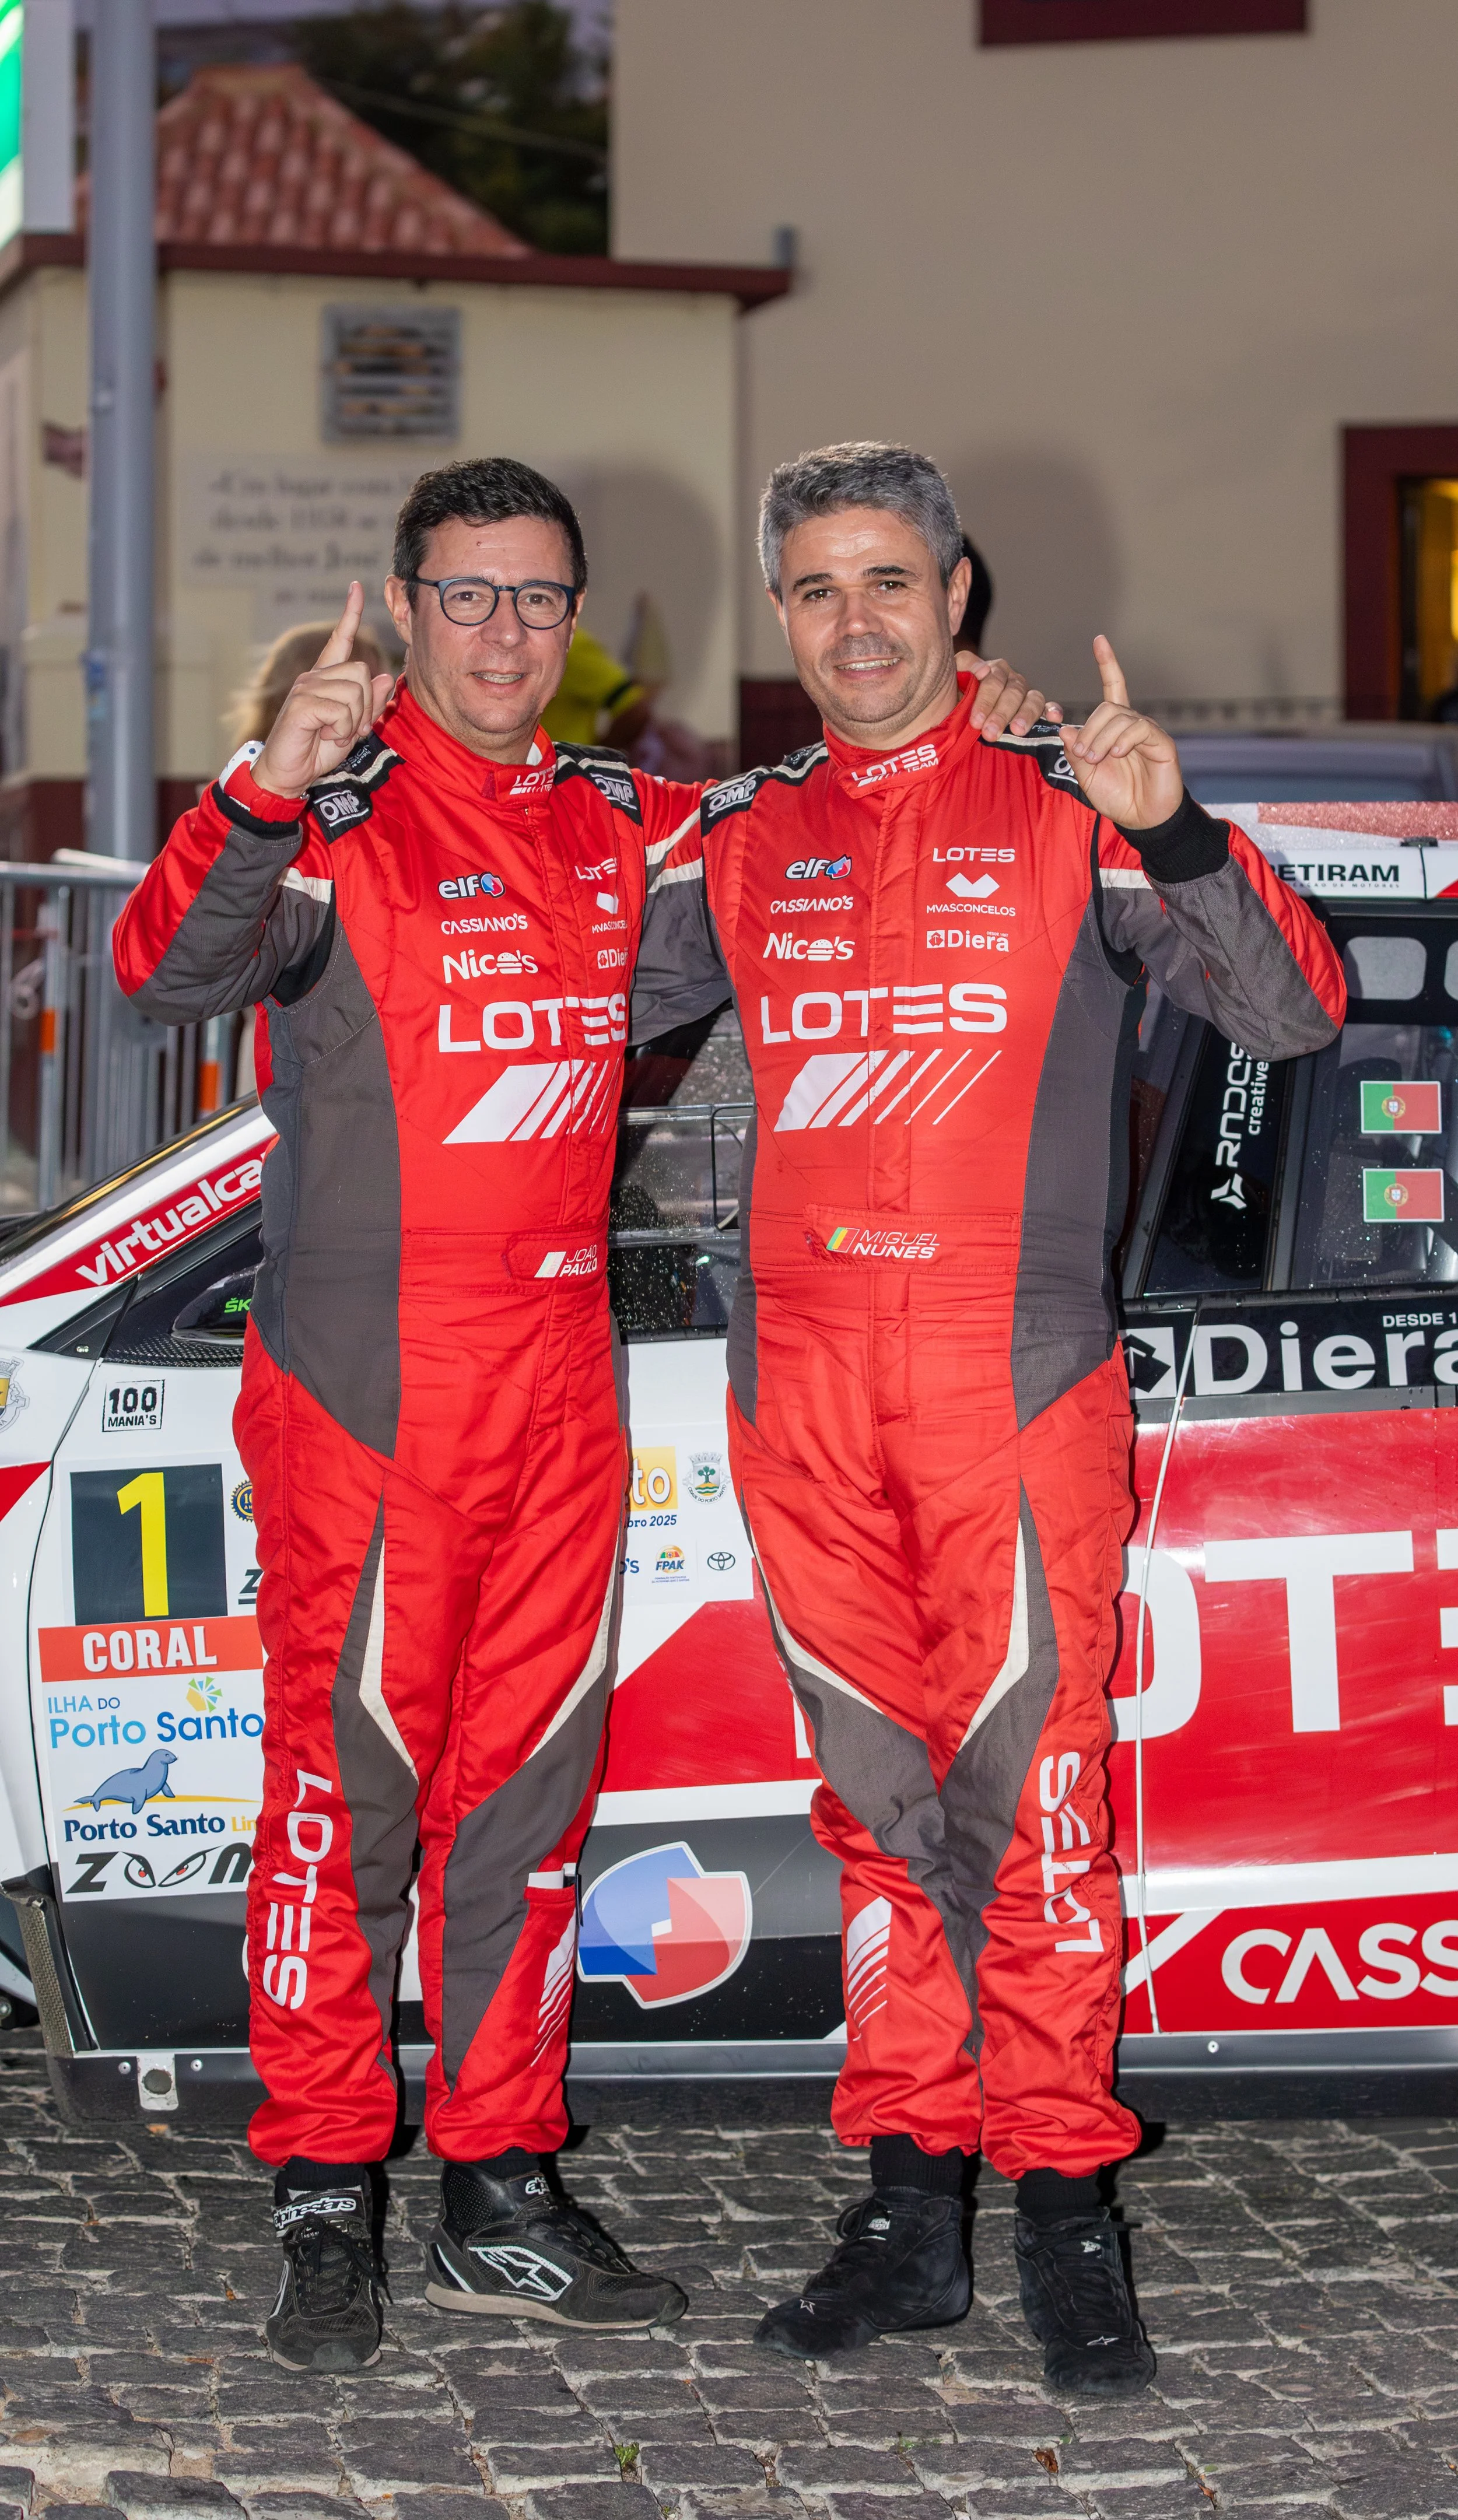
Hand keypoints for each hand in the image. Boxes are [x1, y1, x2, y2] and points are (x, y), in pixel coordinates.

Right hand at [251, 583, 394, 797]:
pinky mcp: (302, 704)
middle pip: (362, 673)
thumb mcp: (351, 727)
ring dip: (352, 722)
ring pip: (355, 693)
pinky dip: (341, 731)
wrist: (288, 773)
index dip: (350, 613)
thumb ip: (368, 704)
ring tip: (333, 734)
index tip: (357, 587)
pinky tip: (324, 737)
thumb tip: (383, 677)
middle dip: (365, 707)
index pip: (340, 639)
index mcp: (326, 677)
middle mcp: (314, 676)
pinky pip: (341, 711)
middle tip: (348, 729)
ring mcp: (306, 688)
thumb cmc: (317, 750)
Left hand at [958, 649, 1063, 739]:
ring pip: (1033, 699)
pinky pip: (1049, 707)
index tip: (976, 721)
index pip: (993, 680)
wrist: (958, 720)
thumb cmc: (956, 701)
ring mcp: (1026, 695)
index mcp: (993, 671)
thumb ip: (963, 667)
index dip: (985, 700)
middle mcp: (1012, 681)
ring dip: (1025, 715)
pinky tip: (1052, 718)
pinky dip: (1052, 711)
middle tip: (989, 733)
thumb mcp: (953, 680)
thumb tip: (982, 669)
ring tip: (1016, 731)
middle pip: (1013, 692)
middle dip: (1001, 714)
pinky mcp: (1038, 710)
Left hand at [1062, 636, 1181, 827]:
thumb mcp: (1086, 776)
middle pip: (1107, 706)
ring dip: (1101, 737)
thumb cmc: (1117, 797)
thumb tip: (1067, 729)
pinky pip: (1139, 728)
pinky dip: (1123, 739)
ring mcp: (1148, 732)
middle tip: (1085, 755)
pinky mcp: (1161, 743)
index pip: (1113, 688)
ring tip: (1098, 759)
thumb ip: (1076, 752)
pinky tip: (1117, 754)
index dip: (1108, 664)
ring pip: (1119, 717)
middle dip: (1090, 729)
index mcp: (1114, 728)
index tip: (1099, 640)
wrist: (1142, 819)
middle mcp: (1132, 725)